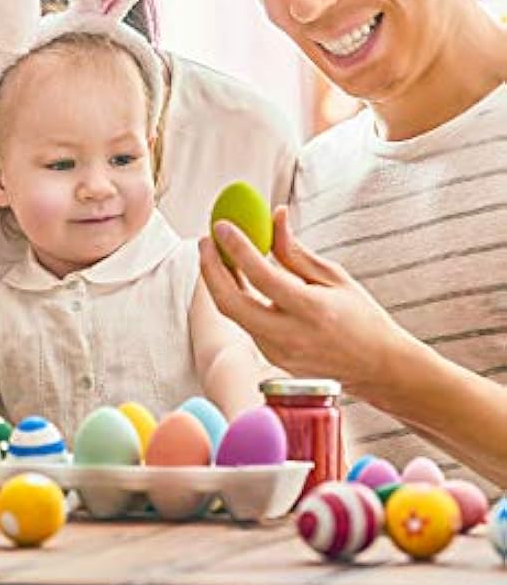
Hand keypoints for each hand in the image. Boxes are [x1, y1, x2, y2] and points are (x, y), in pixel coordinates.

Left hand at [198, 206, 406, 396]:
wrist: (379, 368)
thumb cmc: (361, 317)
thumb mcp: (334, 277)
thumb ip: (295, 251)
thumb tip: (275, 215)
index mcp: (312, 311)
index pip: (262, 276)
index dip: (237, 248)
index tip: (221, 225)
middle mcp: (291, 336)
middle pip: (231, 302)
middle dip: (210, 269)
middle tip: (206, 241)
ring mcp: (279, 352)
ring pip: (233, 314)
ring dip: (219, 282)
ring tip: (217, 253)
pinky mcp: (273, 359)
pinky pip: (244, 323)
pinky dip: (234, 297)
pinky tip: (234, 277)